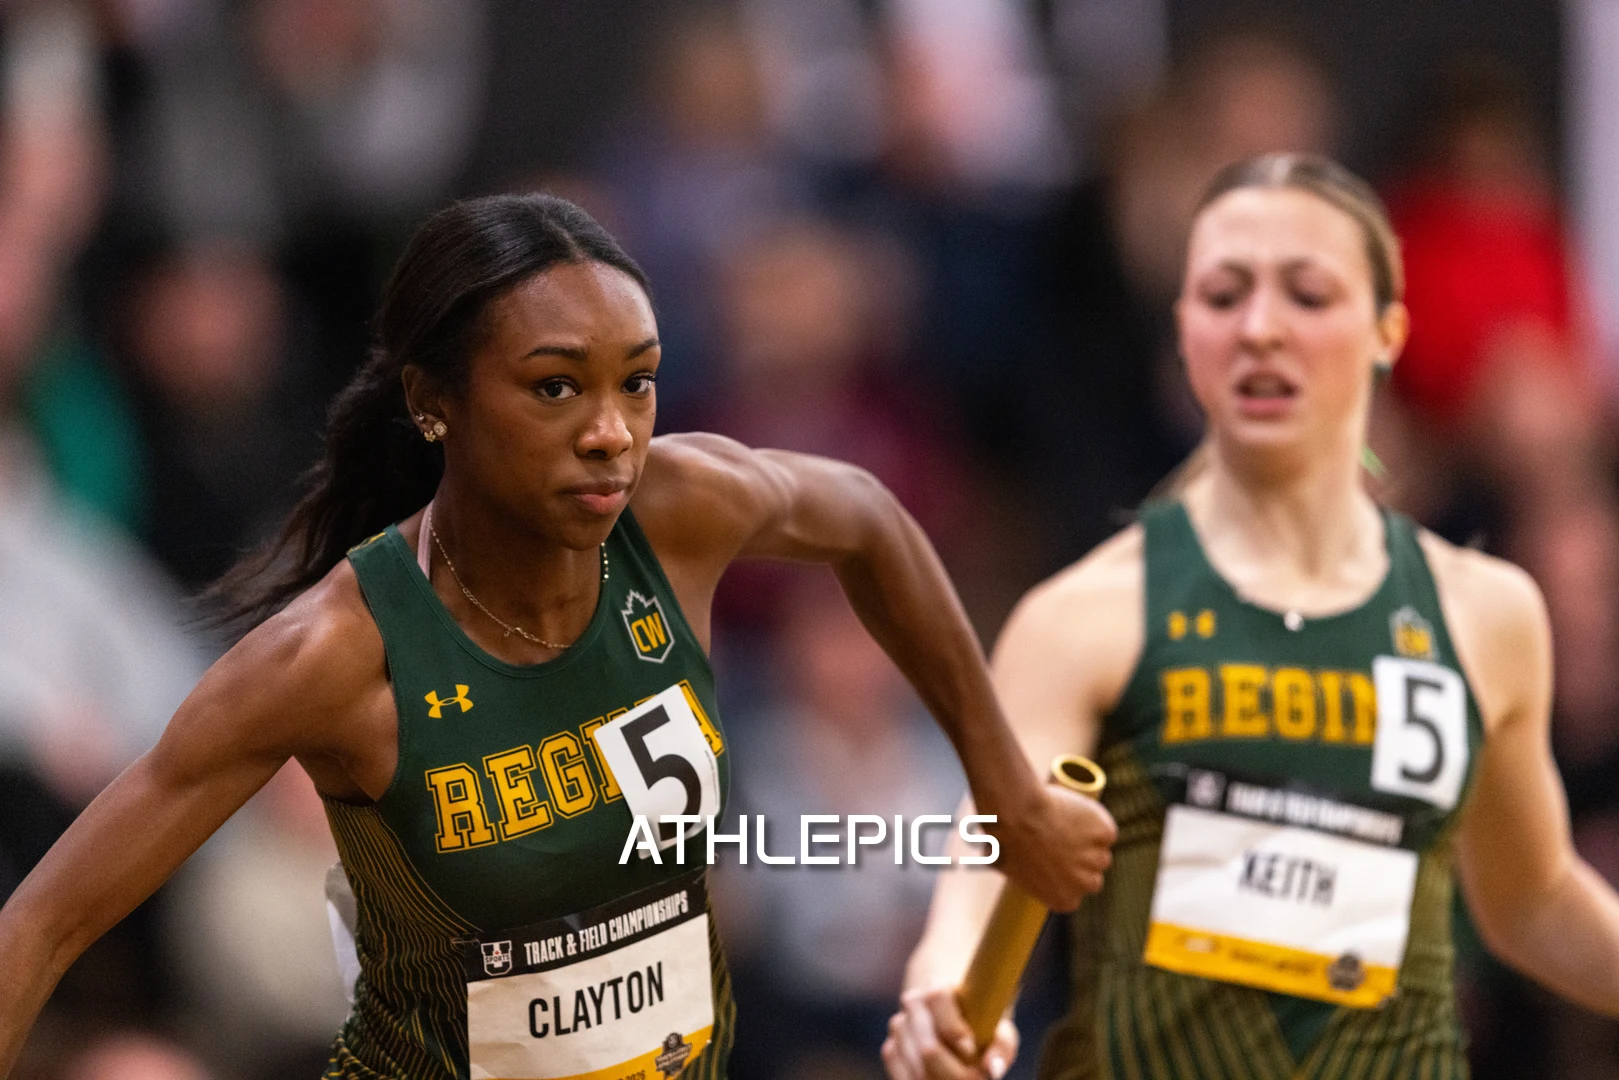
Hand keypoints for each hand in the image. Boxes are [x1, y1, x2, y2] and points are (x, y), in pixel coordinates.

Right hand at [883, 986, 1018, 1079]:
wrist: (952, 1009)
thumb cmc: (981, 1021)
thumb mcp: (998, 1027)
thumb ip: (1001, 1045)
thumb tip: (993, 1070)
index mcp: (939, 987)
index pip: (937, 998)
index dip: (953, 1028)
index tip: (972, 1050)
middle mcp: (913, 1002)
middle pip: (927, 1046)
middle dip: (953, 1072)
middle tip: (973, 1078)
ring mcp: (899, 1024)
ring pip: (915, 1066)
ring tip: (960, 1078)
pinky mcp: (891, 1047)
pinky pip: (902, 1075)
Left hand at [991, 784, 1115, 911]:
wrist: (1015, 814)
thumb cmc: (1003, 839)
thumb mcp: (1005, 866)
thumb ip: (1015, 872)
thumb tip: (1002, 867)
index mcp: (1064, 901)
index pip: (1076, 890)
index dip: (1066, 872)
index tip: (1054, 857)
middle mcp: (1086, 886)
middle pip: (1094, 874)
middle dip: (1083, 860)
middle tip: (1062, 838)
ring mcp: (1098, 859)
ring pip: (1101, 849)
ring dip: (1089, 839)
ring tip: (1064, 822)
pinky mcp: (1105, 834)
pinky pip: (1105, 828)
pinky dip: (1095, 820)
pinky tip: (1074, 811)